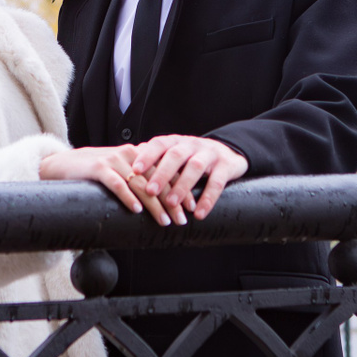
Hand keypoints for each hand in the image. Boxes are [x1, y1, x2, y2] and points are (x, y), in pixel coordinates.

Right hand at [39, 146, 170, 222]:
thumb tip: (159, 202)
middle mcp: (129, 155)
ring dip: (154, 205)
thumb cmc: (93, 172)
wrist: (62, 164)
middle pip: (156, 181)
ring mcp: (113, 160)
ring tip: (164, 220)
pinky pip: (117, 184)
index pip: (165, 173)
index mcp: (138, 155)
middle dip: (172, 202)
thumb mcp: (118, 171)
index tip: (190, 207)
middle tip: (182, 219)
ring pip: (140, 184)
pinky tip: (136, 210)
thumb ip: (136, 180)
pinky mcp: (98, 168)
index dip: (180, 191)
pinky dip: (128, 197)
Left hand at [131, 135, 247, 223]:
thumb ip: (156, 160)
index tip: (135, 170)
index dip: (147, 156)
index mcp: (177, 142)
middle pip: (176, 156)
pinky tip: (198, 214)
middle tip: (150, 191)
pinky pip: (217, 183)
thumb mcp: (176, 155)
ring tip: (171, 204)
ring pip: (195, 167)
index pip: (159, 144)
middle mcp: (192, 145)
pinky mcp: (226, 166)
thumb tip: (127, 169)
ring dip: (182, 186)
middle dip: (162, 174)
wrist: (229, 153)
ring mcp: (210, 154)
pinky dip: (207, 199)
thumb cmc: (194, 157)